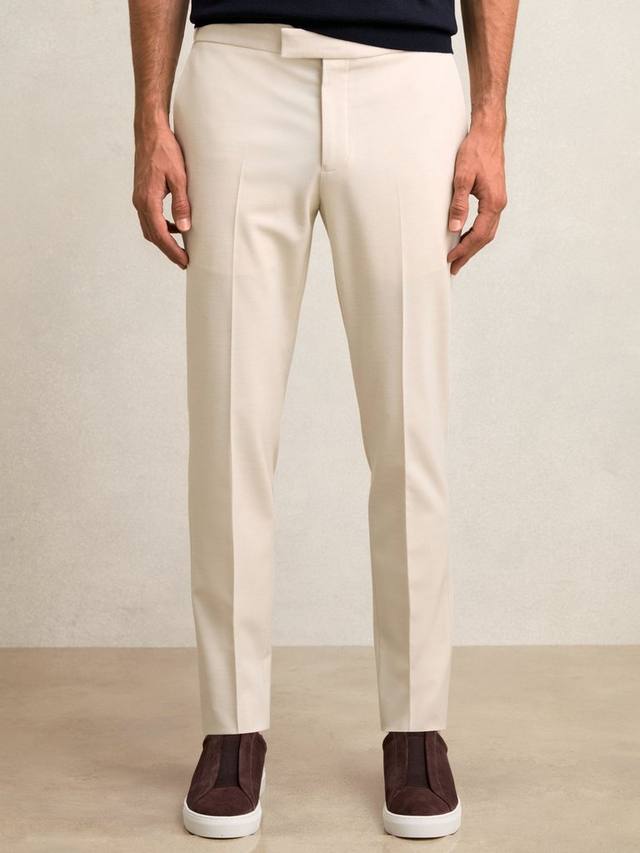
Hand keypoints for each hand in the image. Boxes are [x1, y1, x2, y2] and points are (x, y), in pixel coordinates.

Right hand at [132, 121, 190, 268]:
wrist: (150, 132)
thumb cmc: (165, 151)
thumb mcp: (179, 178)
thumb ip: (181, 204)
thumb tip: (184, 228)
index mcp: (148, 201)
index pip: (160, 235)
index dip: (173, 251)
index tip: (184, 261)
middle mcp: (140, 202)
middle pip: (153, 236)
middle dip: (168, 250)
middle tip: (183, 261)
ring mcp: (139, 198)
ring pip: (149, 228)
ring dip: (163, 240)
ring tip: (180, 248)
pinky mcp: (141, 193)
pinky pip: (149, 217)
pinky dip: (161, 227)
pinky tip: (174, 226)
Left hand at [447, 119, 507, 275]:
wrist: (488, 133)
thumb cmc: (475, 151)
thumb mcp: (462, 177)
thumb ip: (459, 203)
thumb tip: (454, 228)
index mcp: (493, 202)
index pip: (479, 234)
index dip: (464, 249)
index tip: (450, 259)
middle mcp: (499, 204)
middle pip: (485, 238)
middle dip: (469, 253)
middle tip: (453, 268)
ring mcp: (498, 201)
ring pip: (487, 231)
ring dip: (473, 246)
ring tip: (458, 258)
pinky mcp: (494, 197)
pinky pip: (486, 222)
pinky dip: (476, 234)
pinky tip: (465, 237)